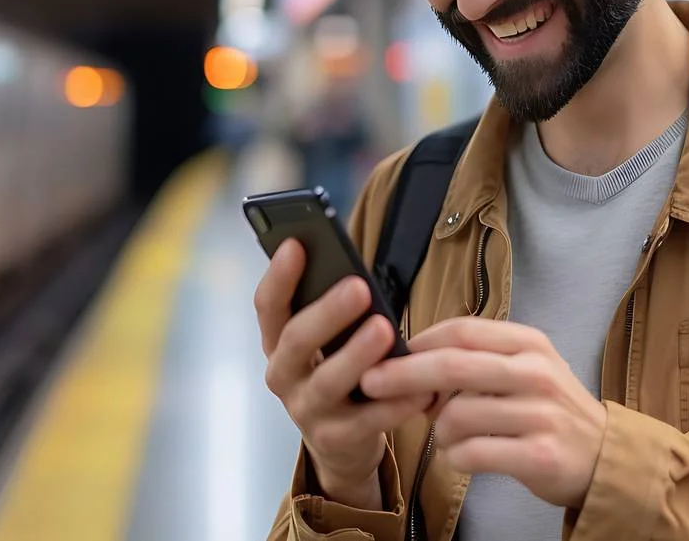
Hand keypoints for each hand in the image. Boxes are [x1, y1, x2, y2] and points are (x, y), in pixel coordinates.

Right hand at [254, 239, 433, 507]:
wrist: (342, 444)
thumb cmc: (340, 372)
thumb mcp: (328, 342)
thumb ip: (334, 313)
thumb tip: (356, 274)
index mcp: (278, 343)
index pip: (268, 307)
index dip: (278, 276)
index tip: (295, 244)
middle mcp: (283, 375)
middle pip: (297, 340)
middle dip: (327, 312)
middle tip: (359, 287)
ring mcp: (307, 410)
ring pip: (328, 381)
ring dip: (356, 354)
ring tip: (385, 329)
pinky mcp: (336, 440)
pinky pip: (368, 421)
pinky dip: (394, 404)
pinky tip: (419, 388)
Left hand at [358, 317, 606, 510]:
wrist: (605, 457)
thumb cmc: (548, 410)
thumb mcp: (523, 370)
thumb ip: (475, 360)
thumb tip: (409, 359)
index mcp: (528, 343)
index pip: (461, 331)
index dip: (417, 341)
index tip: (384, 353)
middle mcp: (536, 372)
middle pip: (452, 366)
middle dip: (403, 374)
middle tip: (372, 383)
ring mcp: (540, 414)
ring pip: (457, 415)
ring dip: (438, 431)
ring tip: (451, 438)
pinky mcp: (539, 455)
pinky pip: (472, 453)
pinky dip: (456, 457)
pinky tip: (464, 457)